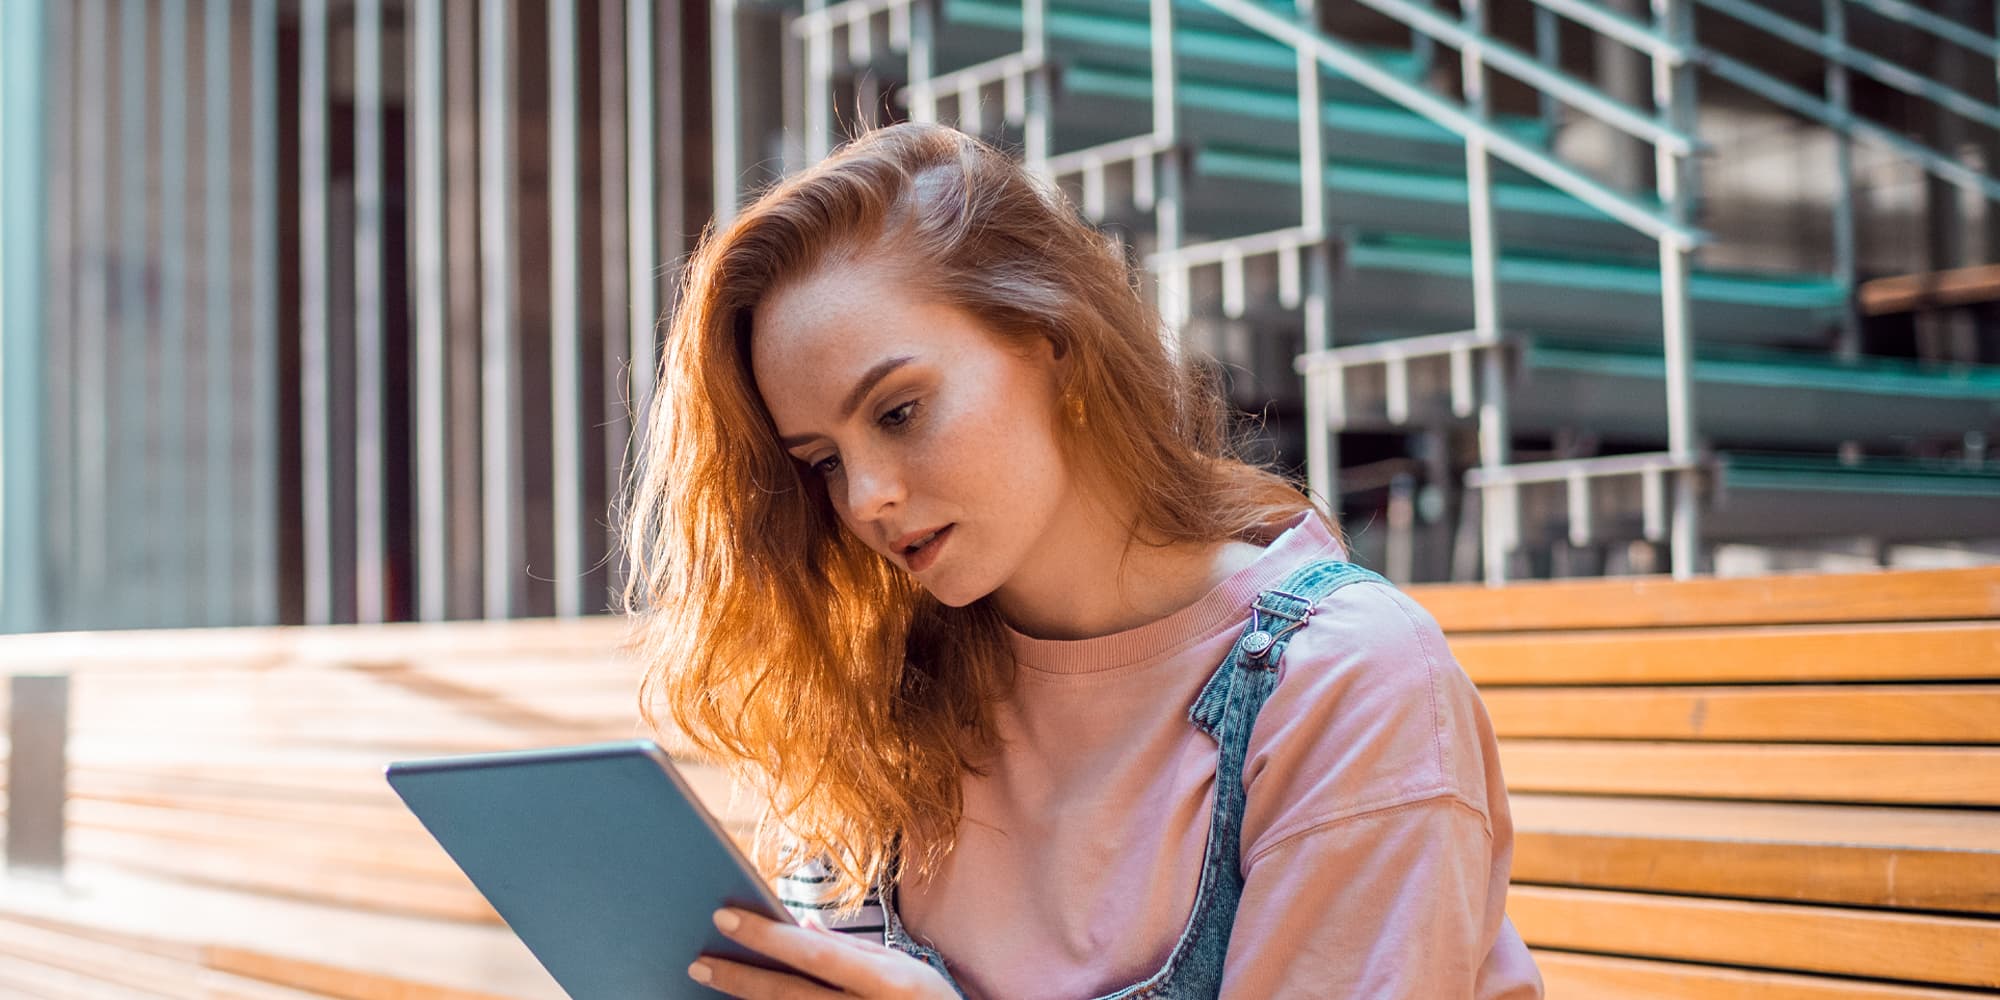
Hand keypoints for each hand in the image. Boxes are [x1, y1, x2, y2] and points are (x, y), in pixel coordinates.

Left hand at [690, 907, 958, 998]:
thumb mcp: (906, 970)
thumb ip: (853, 951)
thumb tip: (800, 924)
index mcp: (889, 983)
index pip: (816, 954)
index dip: (768, 936)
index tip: (724, 917)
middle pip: (789, 997)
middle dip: (740, 978)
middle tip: (698, 963)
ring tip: (711, 982)